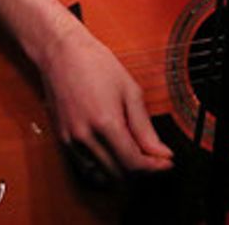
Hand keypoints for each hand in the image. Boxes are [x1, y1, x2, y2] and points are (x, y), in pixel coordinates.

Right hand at [37, 23, 173, 178]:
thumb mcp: (130, 90)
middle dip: (140, 170)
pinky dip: (102, 167)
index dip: (154, 167)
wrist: (62, 53)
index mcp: (105, 122)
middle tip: (155, 157)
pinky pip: (85, 167)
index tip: (166, 162)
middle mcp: (85, 136)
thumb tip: (161, 152)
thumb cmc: (96, 64)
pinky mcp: (62, 140)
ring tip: (136, 155)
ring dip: (120, 172)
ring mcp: (70, 140)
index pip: (132, 162)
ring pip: (100, 175)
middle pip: (117, 173)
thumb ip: (145, 127)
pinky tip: (114, 153)